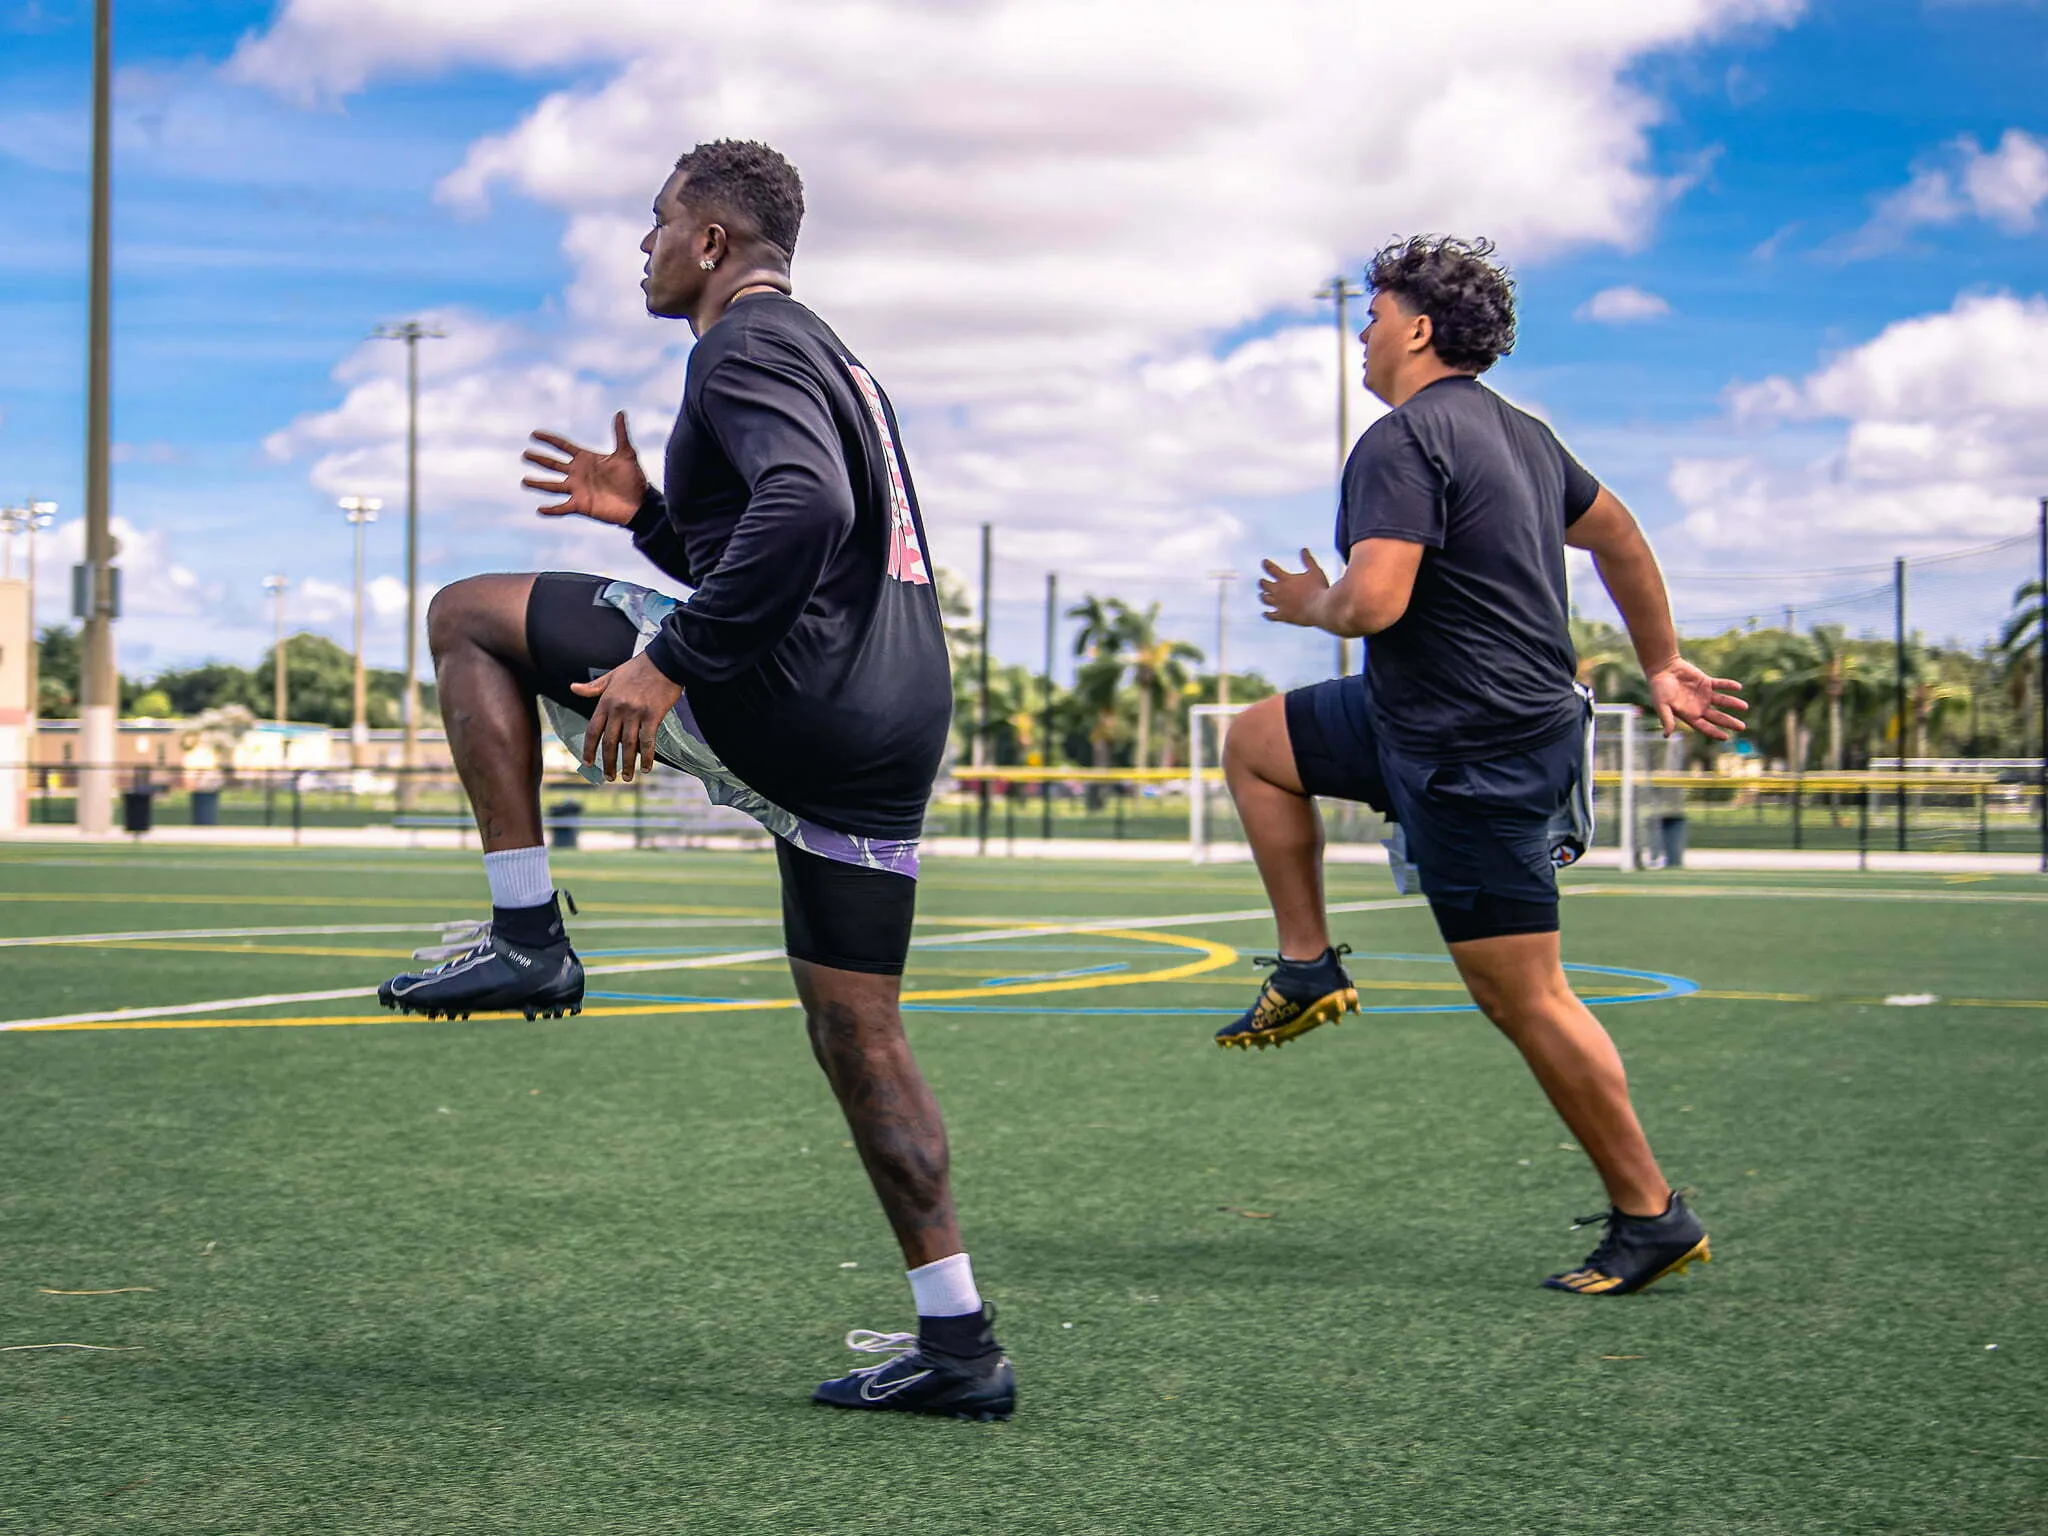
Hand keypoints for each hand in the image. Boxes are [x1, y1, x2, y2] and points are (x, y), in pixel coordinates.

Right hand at [522, 411, 648, 525]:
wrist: (640, 503)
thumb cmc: (634, 478)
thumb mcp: (627, 453)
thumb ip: (620, 434)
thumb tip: (620, 412)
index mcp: (586, 459)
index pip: (563, 447)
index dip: (549, 440)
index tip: (534, 434)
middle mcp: (578, 474)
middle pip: (553, 464)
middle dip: (539, 459)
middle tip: (525, 454)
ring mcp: (578, 490)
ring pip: (553, 486)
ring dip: (538, 484)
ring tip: (524, 481)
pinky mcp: (581, 505)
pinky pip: (562, 508)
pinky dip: (551, 510)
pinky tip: (539, 509)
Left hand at [570, 651, 682, 780]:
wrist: (664, 660)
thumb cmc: (638, 668)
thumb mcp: (612, 675)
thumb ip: (593, 687)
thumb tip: (573, 688)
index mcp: (606, 701)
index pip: (593, 730)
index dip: (589, 749)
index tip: (588, 763)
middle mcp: (618, 709)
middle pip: (609, 742)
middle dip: (608, 762)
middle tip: (609, 777)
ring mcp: (635, 713)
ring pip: (628, 745)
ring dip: (626, 764)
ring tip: (626, 777)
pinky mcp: (653, 715)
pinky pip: (648, 740)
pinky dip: (647, 756)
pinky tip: (647, 767)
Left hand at [1258, 548, 1329, 627]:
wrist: (1322, 608)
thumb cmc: (1320, 589)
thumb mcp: (1315, 571)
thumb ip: (1308, 560)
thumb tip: (1303, 549)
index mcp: (1286, 579)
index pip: (1272, 569)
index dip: (1267, 565)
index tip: (1264, 562)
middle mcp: (1279, 591)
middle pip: (1264, 585)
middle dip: (1262, 582)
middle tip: (1261, 581)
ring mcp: (1279, 604)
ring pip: (1265, 599)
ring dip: (1263, 596)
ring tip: (1263, 595)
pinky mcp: (1283, 616)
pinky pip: (1271, 616)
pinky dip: (1267, 614)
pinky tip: (1265, 614)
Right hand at [1646, 657, 1747, 739]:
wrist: (1662, 669)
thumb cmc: (1659, 689)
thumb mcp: (1661, 705)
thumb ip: (1666, 719)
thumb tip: (1666, 735)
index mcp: (1689, 715)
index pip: (1704, 727)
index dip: (1715, 732)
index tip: (1726, 737)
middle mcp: (1698, 706)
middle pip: (1717, 717)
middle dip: (1729, 722)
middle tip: (1742, 727)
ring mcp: (1704, 694)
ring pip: (1722, 701)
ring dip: (1733, 703)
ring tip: (1745, 707)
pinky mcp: (1706, 682)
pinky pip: (1720, 684)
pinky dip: (1729, 685)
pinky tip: (1738, 687)